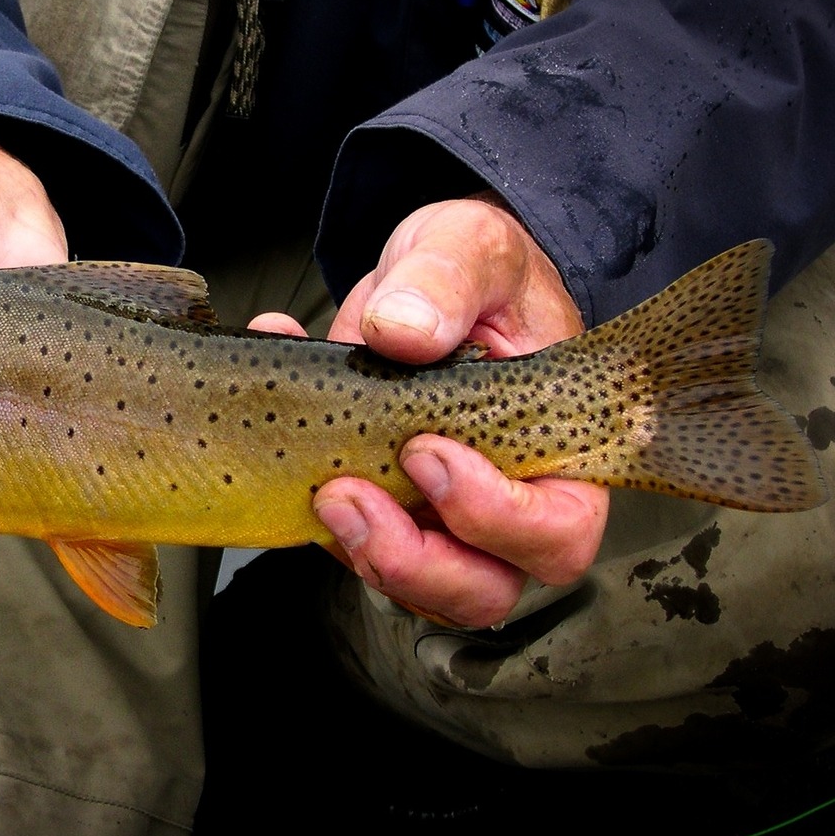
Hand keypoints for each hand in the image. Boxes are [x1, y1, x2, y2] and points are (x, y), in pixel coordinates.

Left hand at [254, 197, 606, 627]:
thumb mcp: (468, 247)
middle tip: (348, 494)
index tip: (426, 451)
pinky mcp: (378, 506)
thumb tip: (401, 331)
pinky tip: (278, 417)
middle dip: (413, 561)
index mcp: (556, 446)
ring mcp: (438, 515)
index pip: (556, 529)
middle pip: (485, 588)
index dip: (497, 518)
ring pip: (415, 588)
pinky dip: (306, 510)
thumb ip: (444, 280)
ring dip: (361, 553)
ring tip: (318, 488)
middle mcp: (506, 501)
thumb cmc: (475, 270)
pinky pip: (349, 545)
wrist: (425, 279)